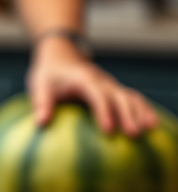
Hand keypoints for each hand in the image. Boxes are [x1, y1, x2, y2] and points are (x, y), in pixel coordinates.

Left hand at [27, 35, 157, 136]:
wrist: (61, 56)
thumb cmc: (49, 74)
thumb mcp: (40, 85)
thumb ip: (41, 103)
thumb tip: (40, 124)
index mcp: (84, 79)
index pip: (96, 95)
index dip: (104, 111)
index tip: (108, 130)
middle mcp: (102, 81)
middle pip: (119, 97)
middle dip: (128, 115)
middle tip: (133, 135)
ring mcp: (111, 85)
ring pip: (131, 97)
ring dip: (141, 112)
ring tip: (149, 130)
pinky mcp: (115, 91)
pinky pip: (134, 99)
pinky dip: (144, 109)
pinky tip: (152, 126)